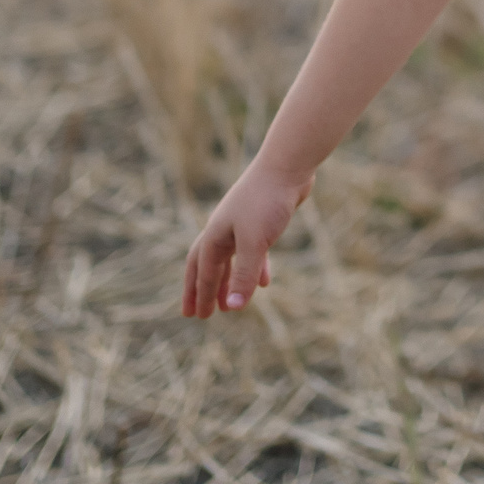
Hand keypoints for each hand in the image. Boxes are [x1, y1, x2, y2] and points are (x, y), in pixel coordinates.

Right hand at [181, 159, 311, 317]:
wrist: (287, 166)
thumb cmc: (266, 202)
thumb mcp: (255, 243)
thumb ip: (244, 275)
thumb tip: (233, 308)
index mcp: (215, 236)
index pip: (203, 272)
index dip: (200, 295)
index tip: (196, 317)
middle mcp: (223, 230)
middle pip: (206, 266)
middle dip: (201, 291)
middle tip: (197, 314)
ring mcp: (242, 224)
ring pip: (229, 260)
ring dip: (228, 282)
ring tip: (229, 305)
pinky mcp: (262, 221)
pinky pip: (253, 251)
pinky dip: (255, 268)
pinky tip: (263, 283)